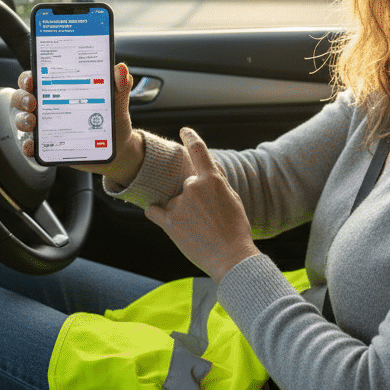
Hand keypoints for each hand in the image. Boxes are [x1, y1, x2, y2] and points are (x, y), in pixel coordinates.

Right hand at [12, 62, 143, 183]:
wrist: (119, 150)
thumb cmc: (113, 121)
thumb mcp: (117, 102)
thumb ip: (119, 86)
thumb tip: (121, 69)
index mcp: (60, 90)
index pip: (37, 78)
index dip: (28, 77)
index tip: (31, 79)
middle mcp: (48, 106)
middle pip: (23, 97)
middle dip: (21, 98)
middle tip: (31, 102)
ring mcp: (45, 127)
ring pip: (22, 119)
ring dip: (22, 120)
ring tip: (32, 122)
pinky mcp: (48, 146)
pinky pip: (31, 146)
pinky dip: (28, 146)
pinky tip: (32, 146)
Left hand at [144, 127, 259, 283]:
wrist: (231, 258)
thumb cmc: (236, 230)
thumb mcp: (233, 199)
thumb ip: (218, 182)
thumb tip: (208, 170)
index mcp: (212, 179)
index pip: (199, 151)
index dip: (191, 138)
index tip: (184, 131)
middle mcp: (193, 187)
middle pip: (187, 185)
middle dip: (194, 198)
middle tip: (208, 218)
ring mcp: (180, 204)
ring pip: (174, 200)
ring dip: (182, 210)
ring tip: (198, 229)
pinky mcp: (169, 222)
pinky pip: (154, 210)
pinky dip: (158, 213)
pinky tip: (168, 221)